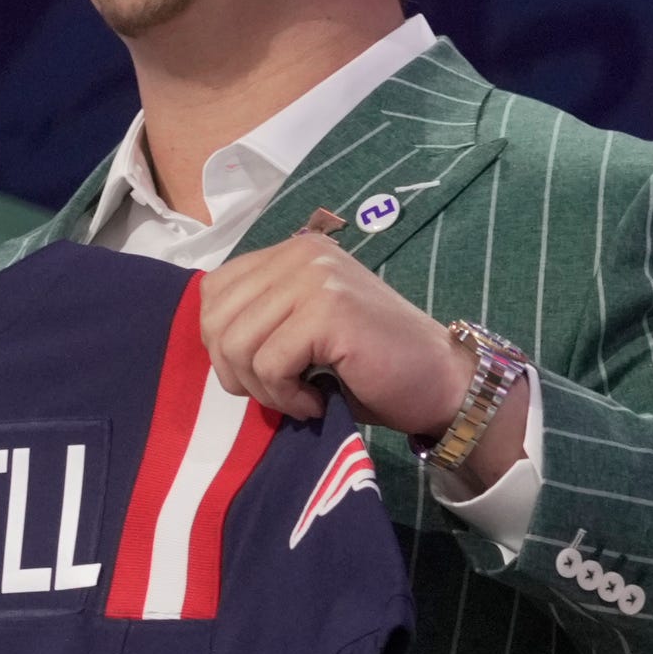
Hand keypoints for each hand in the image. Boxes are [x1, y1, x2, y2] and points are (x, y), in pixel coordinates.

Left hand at [192, 232, 467, 442]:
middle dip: (236, 372)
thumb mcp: (303, 328)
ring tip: (300, 399)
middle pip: (216, 320)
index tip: (263, 373)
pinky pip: (269, 365)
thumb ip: (262, 317)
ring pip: (237, 344)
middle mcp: (301, 253)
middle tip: (279, 394)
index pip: (214, 292)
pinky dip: (286, 397)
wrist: (441, 380)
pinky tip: (317, 401)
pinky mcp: (328, 310)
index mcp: (292, 251)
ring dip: (262, 389)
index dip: (223, 344)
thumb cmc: (372, 365)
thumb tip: (211, 340)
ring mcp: (316, 278)